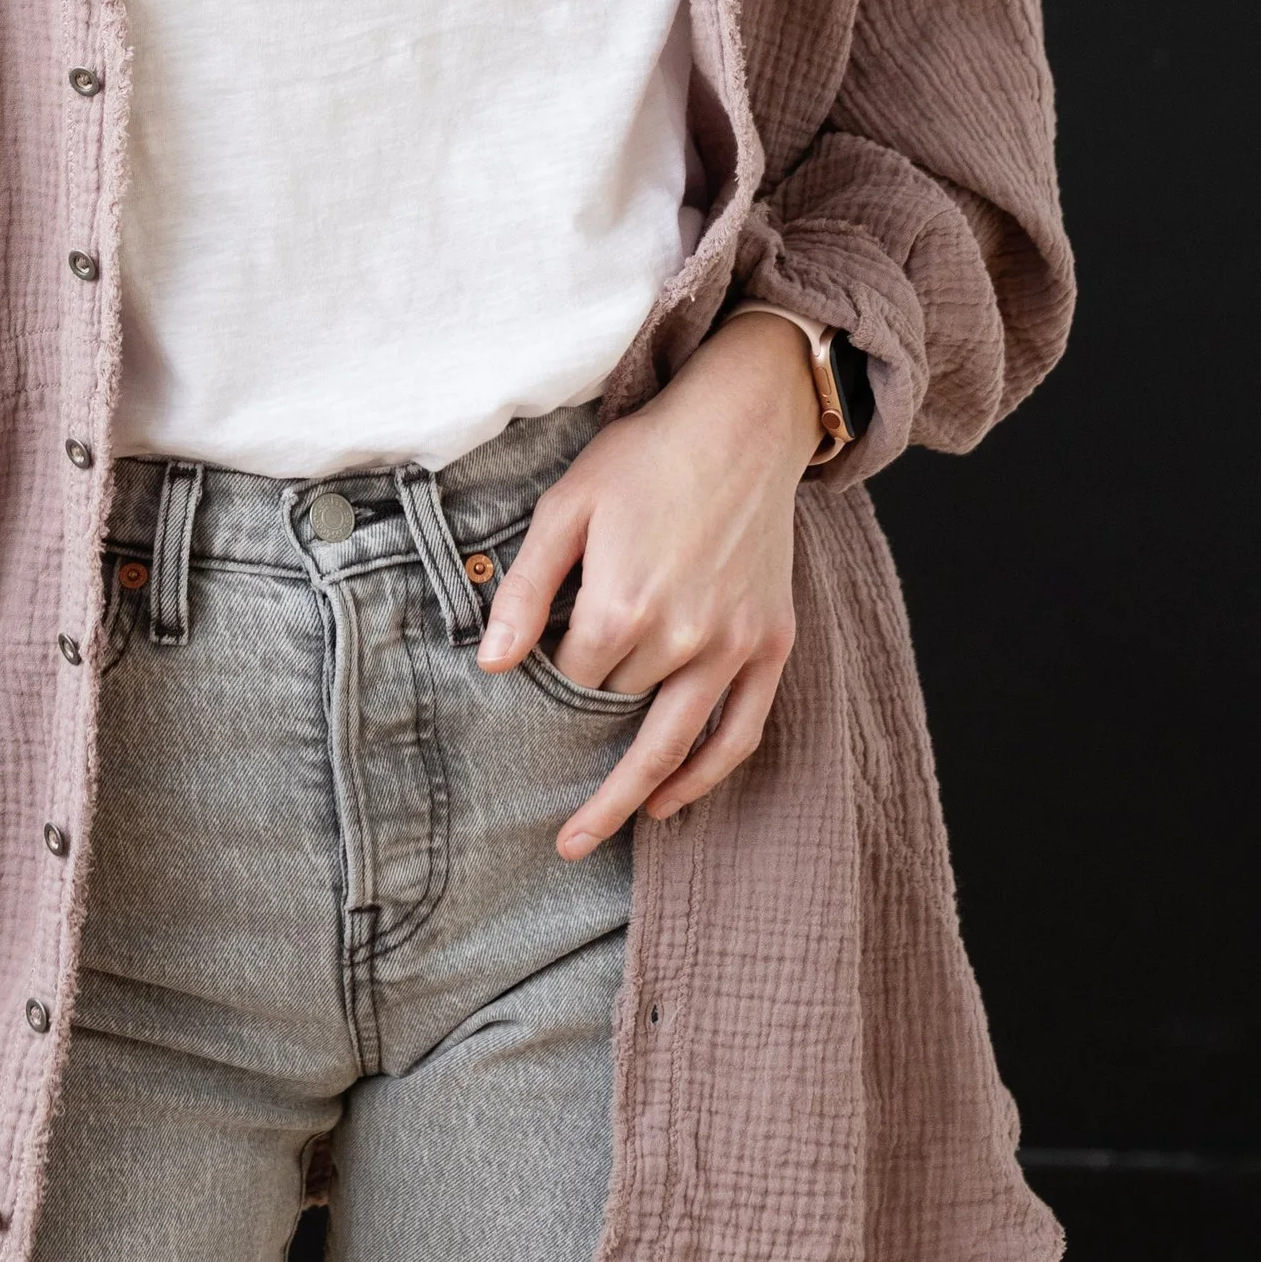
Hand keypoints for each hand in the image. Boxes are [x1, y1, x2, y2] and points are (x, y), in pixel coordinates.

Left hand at [475, 308, 820, 858]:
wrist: (742, 423)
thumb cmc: (645, 458)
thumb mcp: (567, 506)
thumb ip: (524, 589)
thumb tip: (489, 666)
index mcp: (621, 605)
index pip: (568, 679)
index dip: (544, 685)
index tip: (523, 689)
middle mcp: (681, 638)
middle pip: (614, 711)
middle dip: (578, 730)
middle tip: (534, 783)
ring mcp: (732, 647)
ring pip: (672, 746)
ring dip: (627, 800)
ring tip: (586, 838)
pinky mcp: (771, 644)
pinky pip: (740, 733)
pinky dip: (704, 777)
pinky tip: (668, 803)